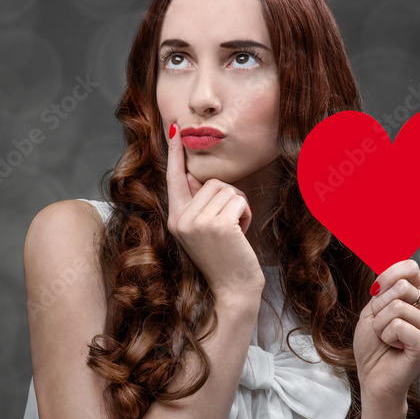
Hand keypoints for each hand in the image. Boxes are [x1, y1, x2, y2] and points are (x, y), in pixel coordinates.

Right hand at [165, 123, 263, 299]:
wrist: (233, 289)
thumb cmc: (224, 258)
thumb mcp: (202, 229)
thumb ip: (196, 203)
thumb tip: (191, 173)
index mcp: (175, 218)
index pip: (174, 178)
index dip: (174, 152)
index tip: (175, 128)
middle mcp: (180, 218)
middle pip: (211, 181)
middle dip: (228, 198)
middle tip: (228, 227)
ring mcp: (197, 222)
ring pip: (226, 189)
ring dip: (238, 207)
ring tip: (234, 231)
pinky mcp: (216, 225)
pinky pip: (238, 199)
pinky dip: (245, 213)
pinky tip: (240, 234)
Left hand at [353, 259, 419, 406]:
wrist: (372, 377)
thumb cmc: (372, 344)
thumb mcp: (372, 310)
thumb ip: (382, 289)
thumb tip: (385, 266)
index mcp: (418, 299)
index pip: (410, 267)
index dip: (389, 272)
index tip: (375, 288)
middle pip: (400, 286)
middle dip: (379, 306)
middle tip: (380, 325)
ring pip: (396, 306)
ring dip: (379, 324)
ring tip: (386, 339)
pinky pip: (398, 325)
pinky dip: (386, 335)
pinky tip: (394, 347)